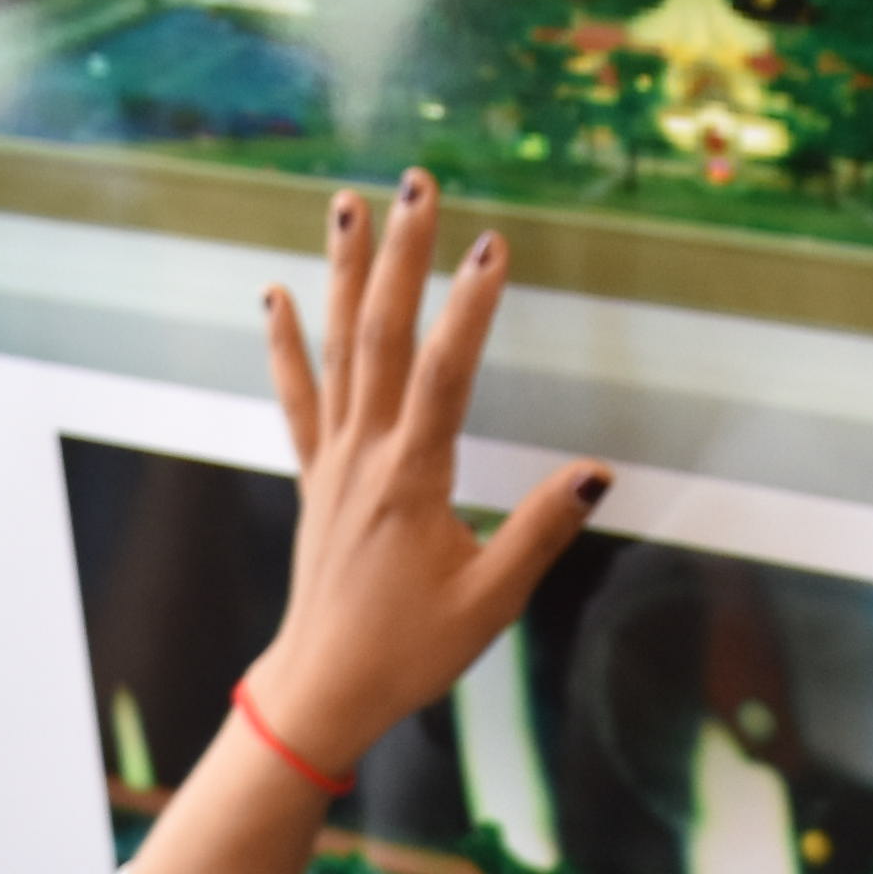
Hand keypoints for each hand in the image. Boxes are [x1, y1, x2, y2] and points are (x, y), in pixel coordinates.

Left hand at [239, 172, 613, 777]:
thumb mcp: (491, 603)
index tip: (495, 246)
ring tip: (347, 202)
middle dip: (403, 254)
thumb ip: (541, 532)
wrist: (324, 690)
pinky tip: (274, 294)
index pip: (445, 375)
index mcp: (412, 481)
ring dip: (343, 272)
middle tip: (416, 183)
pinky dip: (287, 343)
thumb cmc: (409, 653)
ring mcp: (334, 461)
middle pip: (382, 335)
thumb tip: (598, 473)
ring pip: (337, 349)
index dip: (471, 308)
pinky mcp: (316, 477)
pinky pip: (300, 396)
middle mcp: (366, 456)